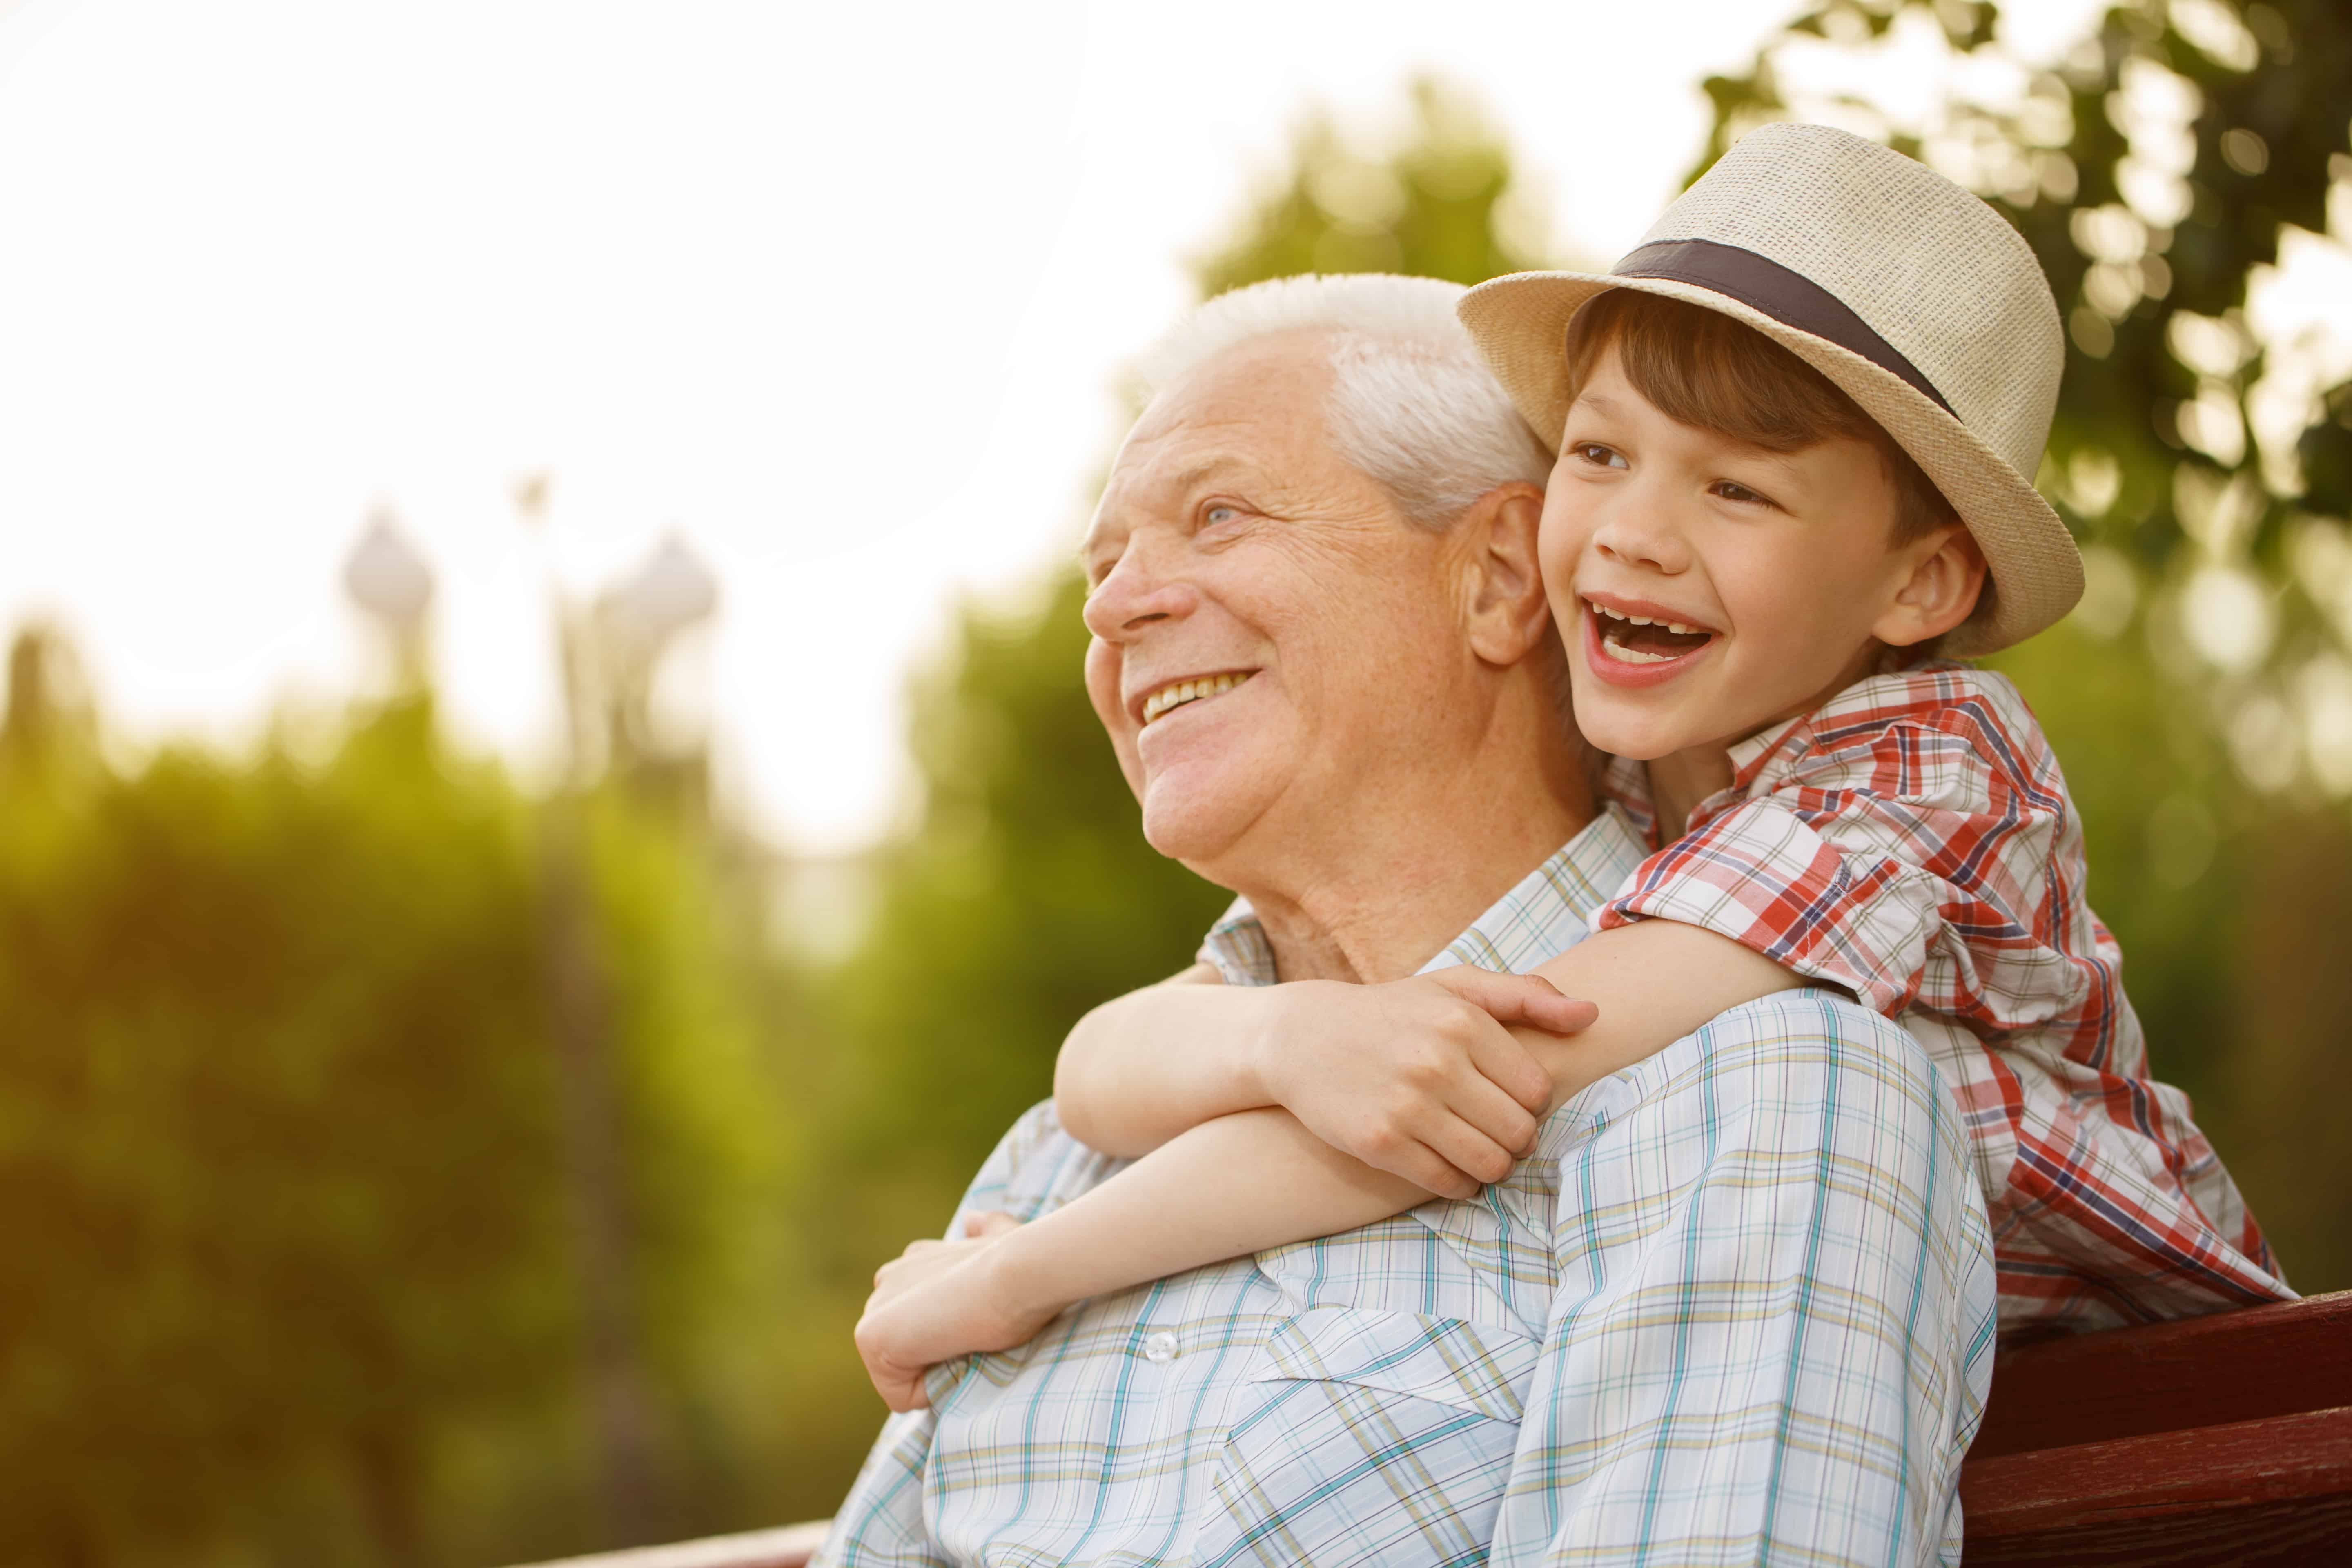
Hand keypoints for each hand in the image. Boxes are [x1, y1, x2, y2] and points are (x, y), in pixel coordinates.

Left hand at [854, 1212, 1048, 1411]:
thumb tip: (973, 1220)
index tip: (983, 1317)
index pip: (923, 1320)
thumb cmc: (1017, 1261)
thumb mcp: (1001, 1238)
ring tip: (968, 1343)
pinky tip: (956, 1357)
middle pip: (910, 1348)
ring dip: (937, 1371)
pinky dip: (930, 1392)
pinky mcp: (869, 1337)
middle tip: (978, 1334)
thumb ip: (984, 1230)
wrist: (1015, 1272)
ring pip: (903, 1372)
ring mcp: (875, 1307)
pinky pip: (899, 1394)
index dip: (955, 1333)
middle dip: (942, 1354)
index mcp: (915, 1260)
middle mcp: (889, 1278)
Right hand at [1255, 967, 1594, 1198]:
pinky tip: (1451, 1167)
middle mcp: (1436, 1062)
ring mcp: (1407, 1106)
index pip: (1537, 1089)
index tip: (1510, 1100)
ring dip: (1493, 1167)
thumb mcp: (1454, 988)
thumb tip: (1593, 1014)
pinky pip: (1448, 1183)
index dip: (1531, 1103)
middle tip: (1499, 1133)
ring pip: (1489, 1163)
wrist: (1301, 1038)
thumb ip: (1525, 996)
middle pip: (1518, 1131)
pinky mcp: (1380, 1143)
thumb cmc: (1391, 1013)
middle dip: (1517, 1139)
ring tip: (1479, 1152)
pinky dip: (1460, 1184)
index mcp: (1462, 1022)